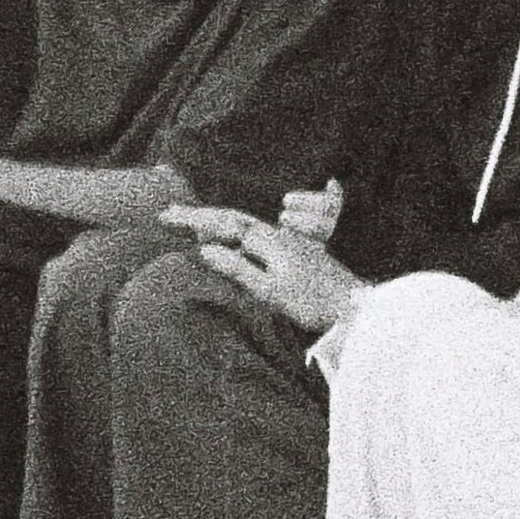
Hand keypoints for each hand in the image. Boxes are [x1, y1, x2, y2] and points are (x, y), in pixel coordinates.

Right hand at [167, 201, 363, 339]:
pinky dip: (234, 232)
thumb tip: (205, 249)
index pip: (223, 223)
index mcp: (268, 241)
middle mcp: (277, 235)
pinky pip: (255, 236)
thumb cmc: (312, 302)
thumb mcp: (270, 290)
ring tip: (190, 221)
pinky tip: (229, 240)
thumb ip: (237, 269)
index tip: (166, 215)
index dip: (194, 218)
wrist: (353, 306)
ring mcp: (287, 242)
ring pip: (244, 226)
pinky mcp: (293, 252)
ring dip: (216, 221)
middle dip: (200, 215)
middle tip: (168, 211)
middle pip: (231, 218)